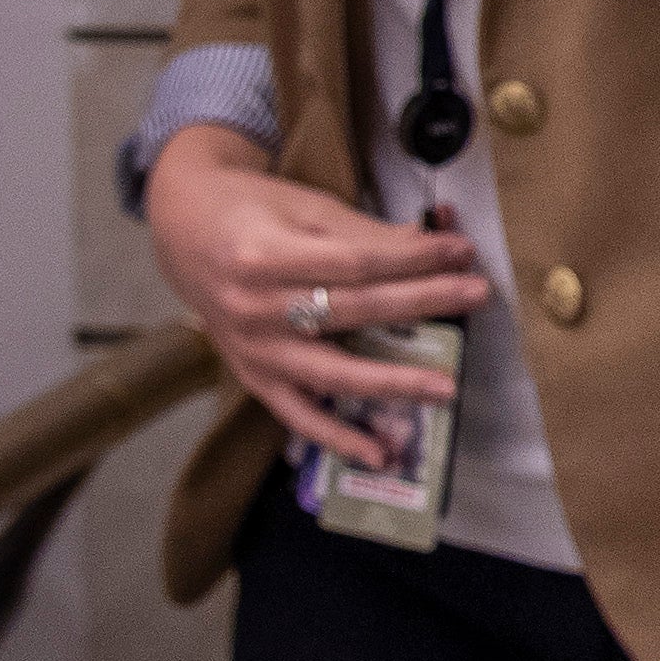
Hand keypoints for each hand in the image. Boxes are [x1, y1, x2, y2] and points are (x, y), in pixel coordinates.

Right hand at [141, 122, 486, 458]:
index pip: (355, 263)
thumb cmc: (252, 211)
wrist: (183, 227)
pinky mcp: (251, 375)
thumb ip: (367, 233)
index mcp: (263, 255)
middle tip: (475, 296)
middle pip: (351, 311)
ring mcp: (250, 349)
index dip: (412, 258)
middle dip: (422, 303)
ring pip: (329, 371)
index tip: (460, 251)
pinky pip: (297, 414)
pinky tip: (379, 454)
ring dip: (391, 381)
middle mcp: (252, 307)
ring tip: (444, 387)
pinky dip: (336, 437)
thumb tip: (437, 243)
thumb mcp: (305, 206)